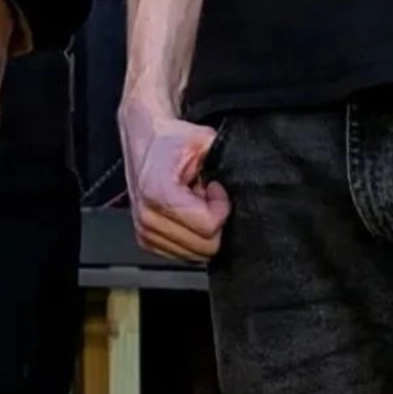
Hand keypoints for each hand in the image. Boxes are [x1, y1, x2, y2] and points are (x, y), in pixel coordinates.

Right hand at [119, 93, 229, 262]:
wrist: (145, 140)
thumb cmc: (169, 139)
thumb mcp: (202, 138)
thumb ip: (225, 156)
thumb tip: (248, 173)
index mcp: (159, 193)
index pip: (209, 227)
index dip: (222, 207)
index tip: (215, 188)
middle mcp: (147, 217)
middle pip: (204, 247)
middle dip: (214, 220)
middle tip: (206, 196)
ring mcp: (145, 232)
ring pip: (195, 255)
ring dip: (201, 229)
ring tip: (195, 202)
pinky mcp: (146, 240)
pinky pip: (183, 254)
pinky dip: (191, 236)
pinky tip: (186, 212)